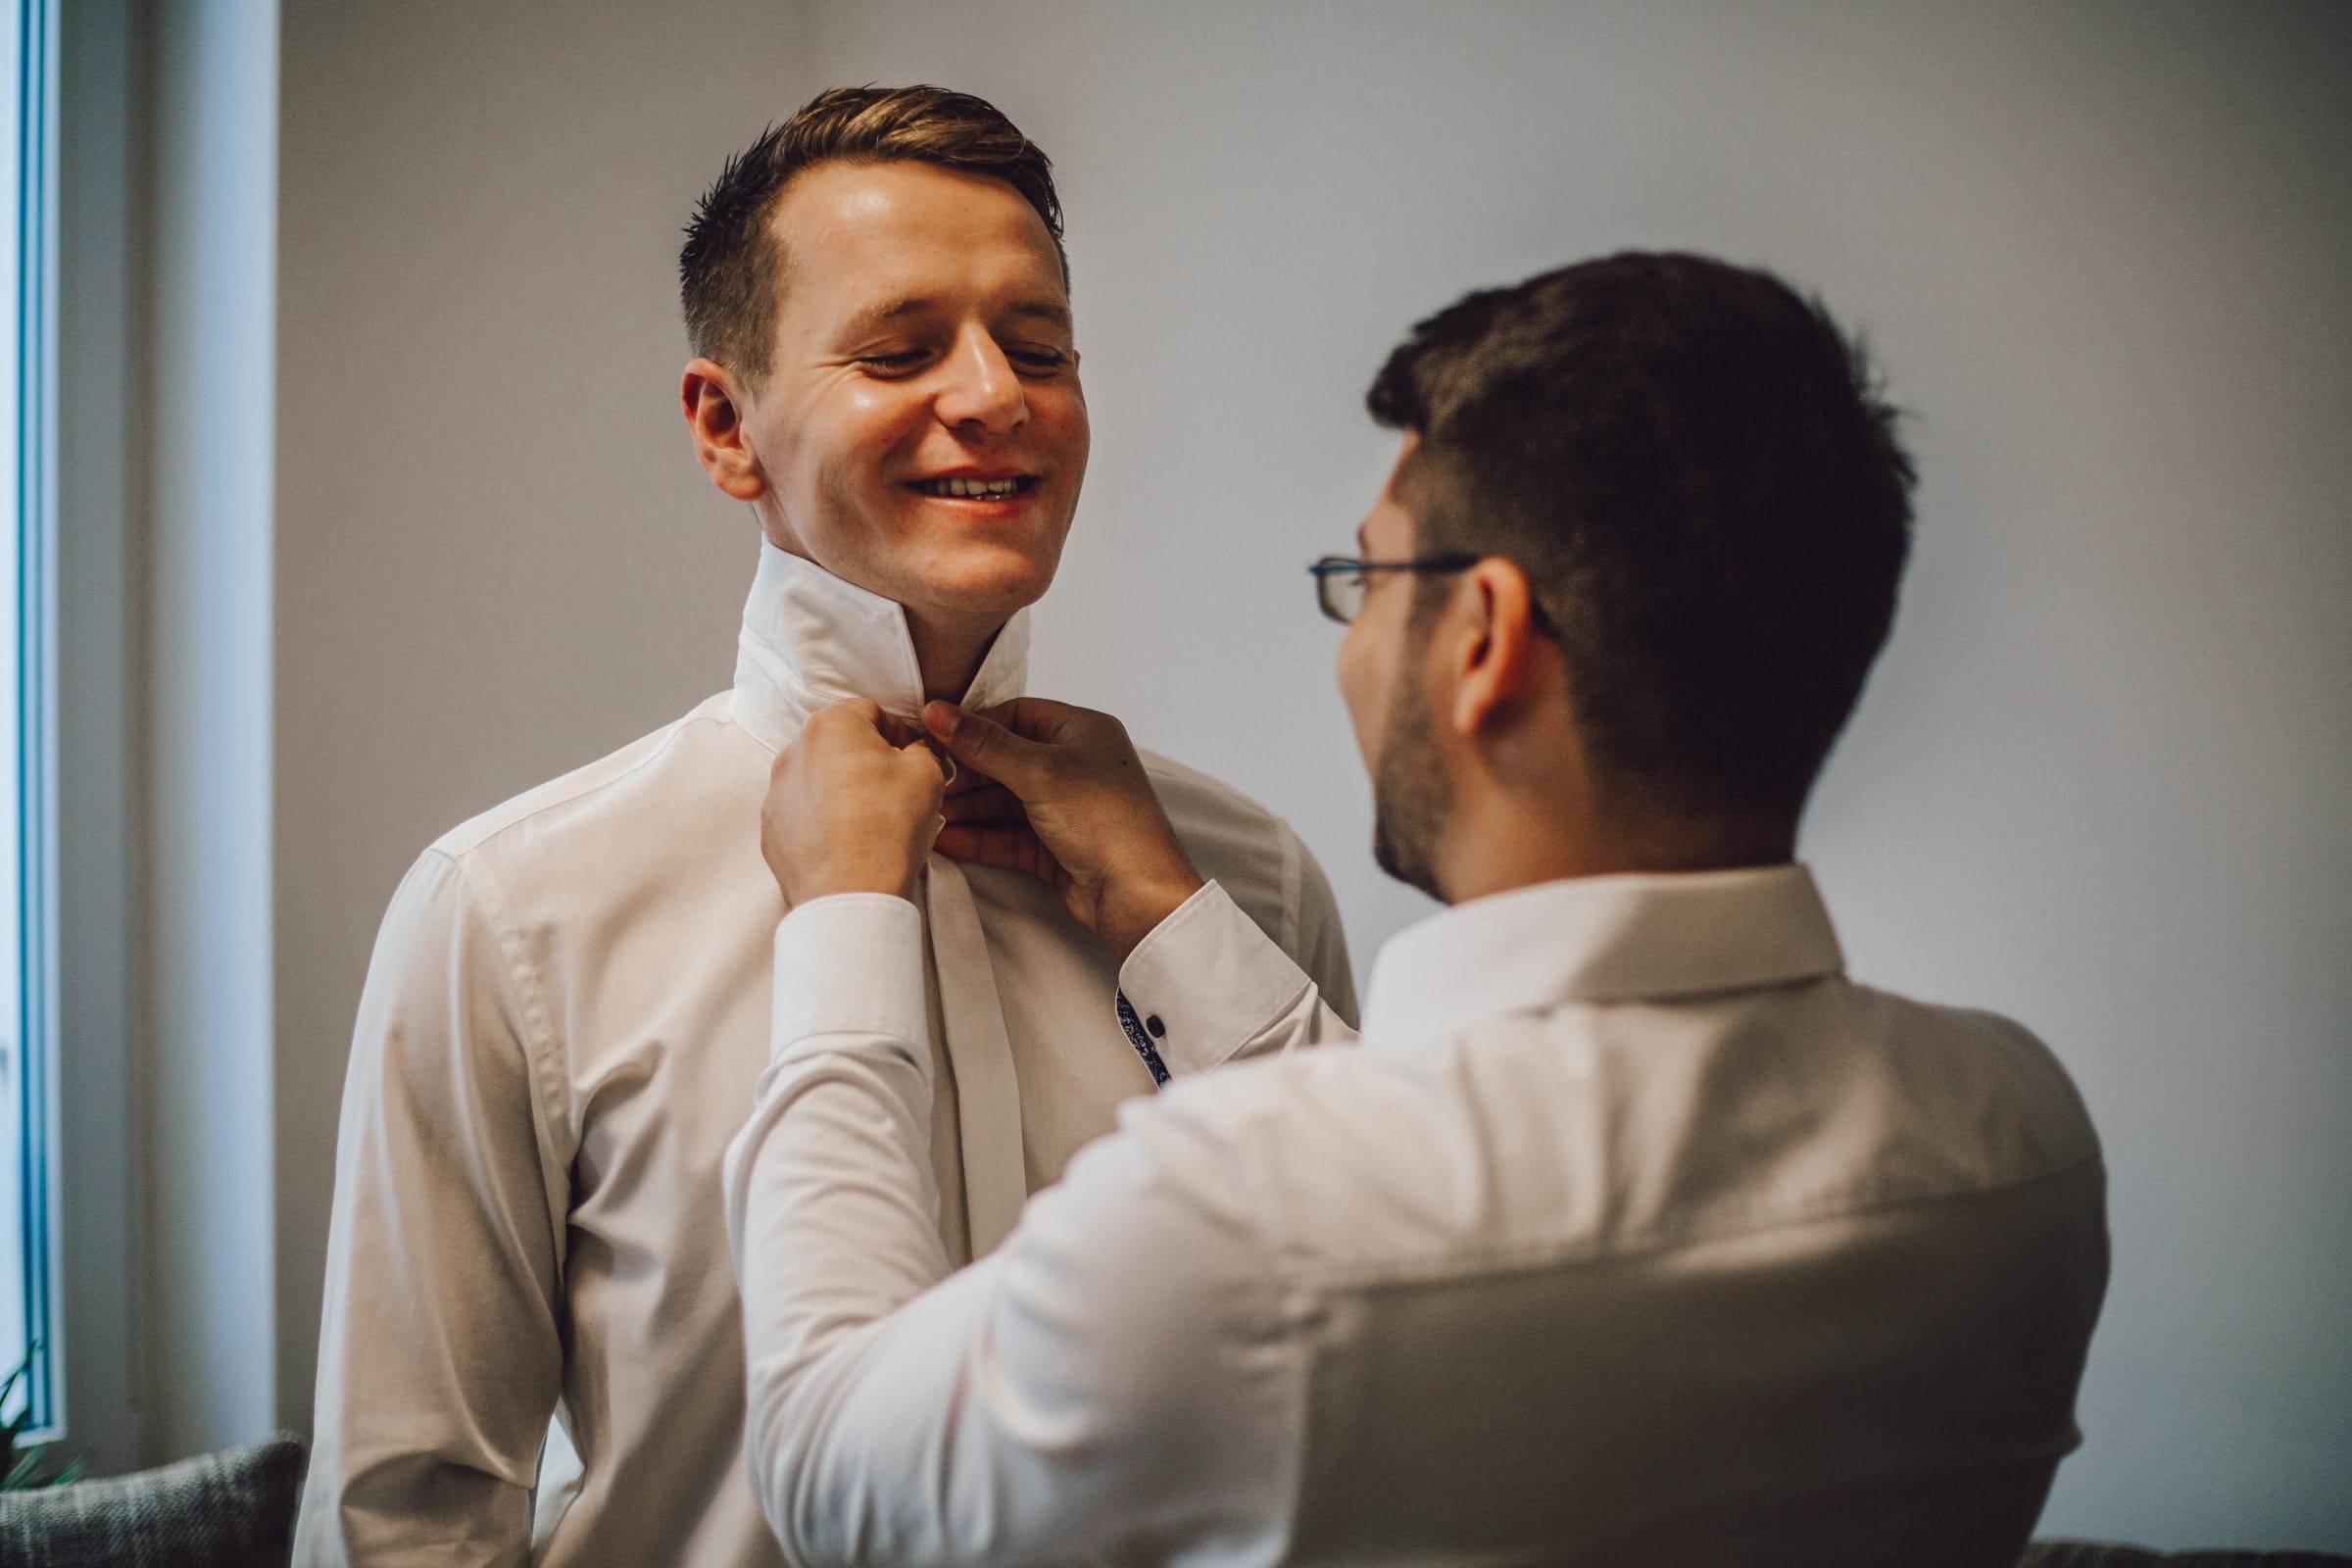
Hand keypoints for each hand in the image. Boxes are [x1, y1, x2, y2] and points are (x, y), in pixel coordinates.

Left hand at [763, 700, 949, 904]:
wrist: (849, 893)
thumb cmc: (888, 826)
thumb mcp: (928, 773)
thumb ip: (923, 750)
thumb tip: (915, 754)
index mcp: (832, 726)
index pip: (871, 711)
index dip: (899, 733)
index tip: (915, 759)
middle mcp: (794, 751)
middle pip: (839, 744)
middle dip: (867, 761)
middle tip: (895, 790)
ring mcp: (776, 792)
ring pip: (818, 778)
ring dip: (842, 790)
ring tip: (870, 821)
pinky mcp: (771, 829)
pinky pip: (802, 814)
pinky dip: (822, 821)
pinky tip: (847, 841)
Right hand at [923, 698, 1204, 960]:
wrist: (1136, 895)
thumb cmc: (1106, 821)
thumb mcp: (1040, 772)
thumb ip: (984, 743)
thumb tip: (937, 711)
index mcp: (1081, 731)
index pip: (1016, 716)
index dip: (973, 726)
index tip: (933, 736)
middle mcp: (1074, 765)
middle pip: (1005, 759)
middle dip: (965, 773)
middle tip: (926, 781)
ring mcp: (1064, 807)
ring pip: (1004, 800)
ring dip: (967, 808)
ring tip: (928, 814)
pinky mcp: (1054, 846)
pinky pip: (1008, 835)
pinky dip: (979, 836)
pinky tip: (947, 840)